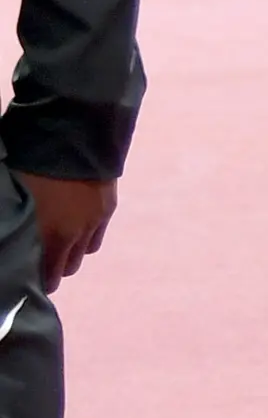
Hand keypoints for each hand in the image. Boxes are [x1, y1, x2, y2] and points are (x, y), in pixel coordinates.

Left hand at [15, 173, 115, 289]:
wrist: (75, 136)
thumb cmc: (33, 164)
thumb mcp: (16, 195)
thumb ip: (15, 218)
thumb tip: (9, 231)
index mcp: (52, 233)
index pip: (49, 274)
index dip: (40, 281)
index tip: (30, 280)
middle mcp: (77, 233)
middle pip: (69, 267)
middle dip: (56, 268)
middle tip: (42, 262)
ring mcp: (95, 220)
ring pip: (85, 252)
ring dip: (73, 253)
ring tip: (60, 244)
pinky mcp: (108, 207)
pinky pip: (97, 235)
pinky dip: (86, 237)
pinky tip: (76, 227)